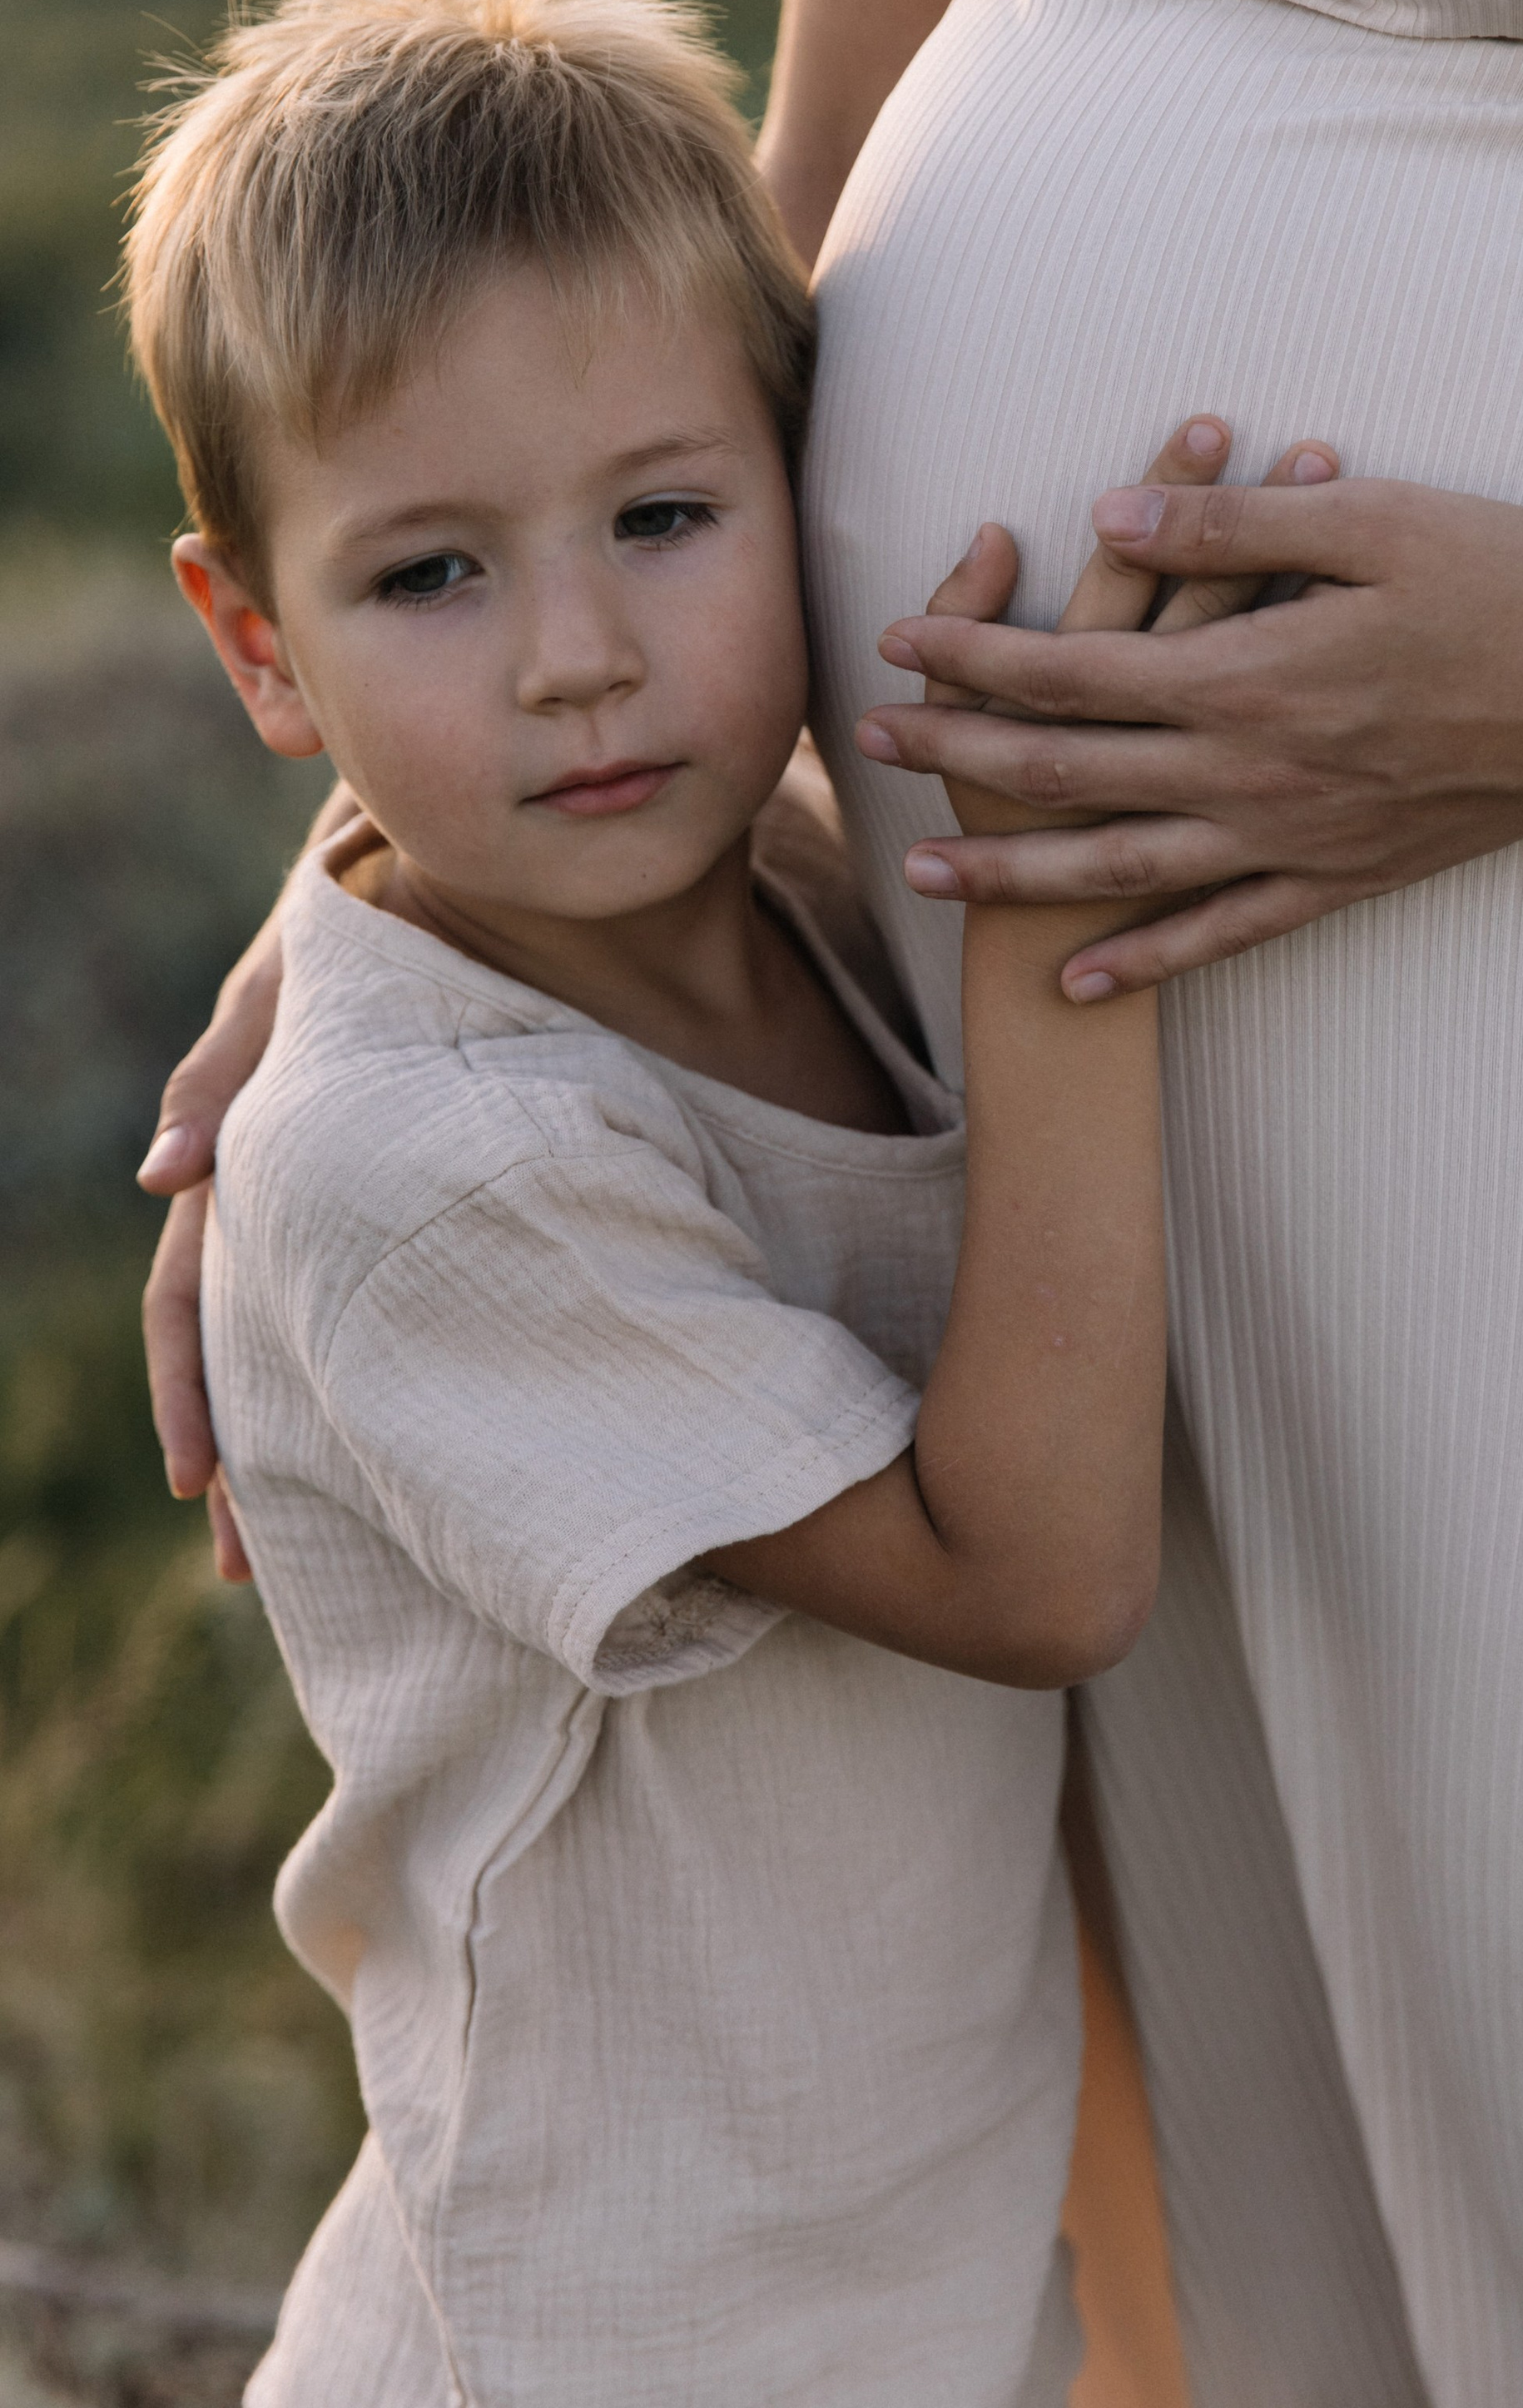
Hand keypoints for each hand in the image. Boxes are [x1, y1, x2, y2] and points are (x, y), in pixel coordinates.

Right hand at [135, 779, 365, 1569]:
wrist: (467, 845)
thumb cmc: (374, 903)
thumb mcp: (296, 976)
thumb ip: (231, 1062)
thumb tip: (161, 1181)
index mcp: (255, 1151)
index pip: (198, 1297)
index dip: (198, 1394)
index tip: (205, 1496)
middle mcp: (297, 1185)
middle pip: (255, 1343)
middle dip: (252, 1454)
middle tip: (255, 1571)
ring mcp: (356, 1187)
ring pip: (323, 1331)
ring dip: (315, 1434)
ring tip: (326, 1547)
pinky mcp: (436, 1170)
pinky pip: (409, 1283)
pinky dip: (401, 1364)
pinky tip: (429, 1446)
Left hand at [856, 474, 1522, 996]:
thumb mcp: (1382, 519)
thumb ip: (1240, 522)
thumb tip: (1117, 505)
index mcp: (1255, 673)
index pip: (1076, 668)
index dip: (977, 655)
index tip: (900, 640)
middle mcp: (1260, 771)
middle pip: (1074, 772)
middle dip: (962, 761)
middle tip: (869, 752)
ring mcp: (1303, 839)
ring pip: (1125, 869)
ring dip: (1018, 873)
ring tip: (929, 879)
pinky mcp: (1349, 879)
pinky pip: (1228, 933)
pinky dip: (1150, 962)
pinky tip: (1086, 981)